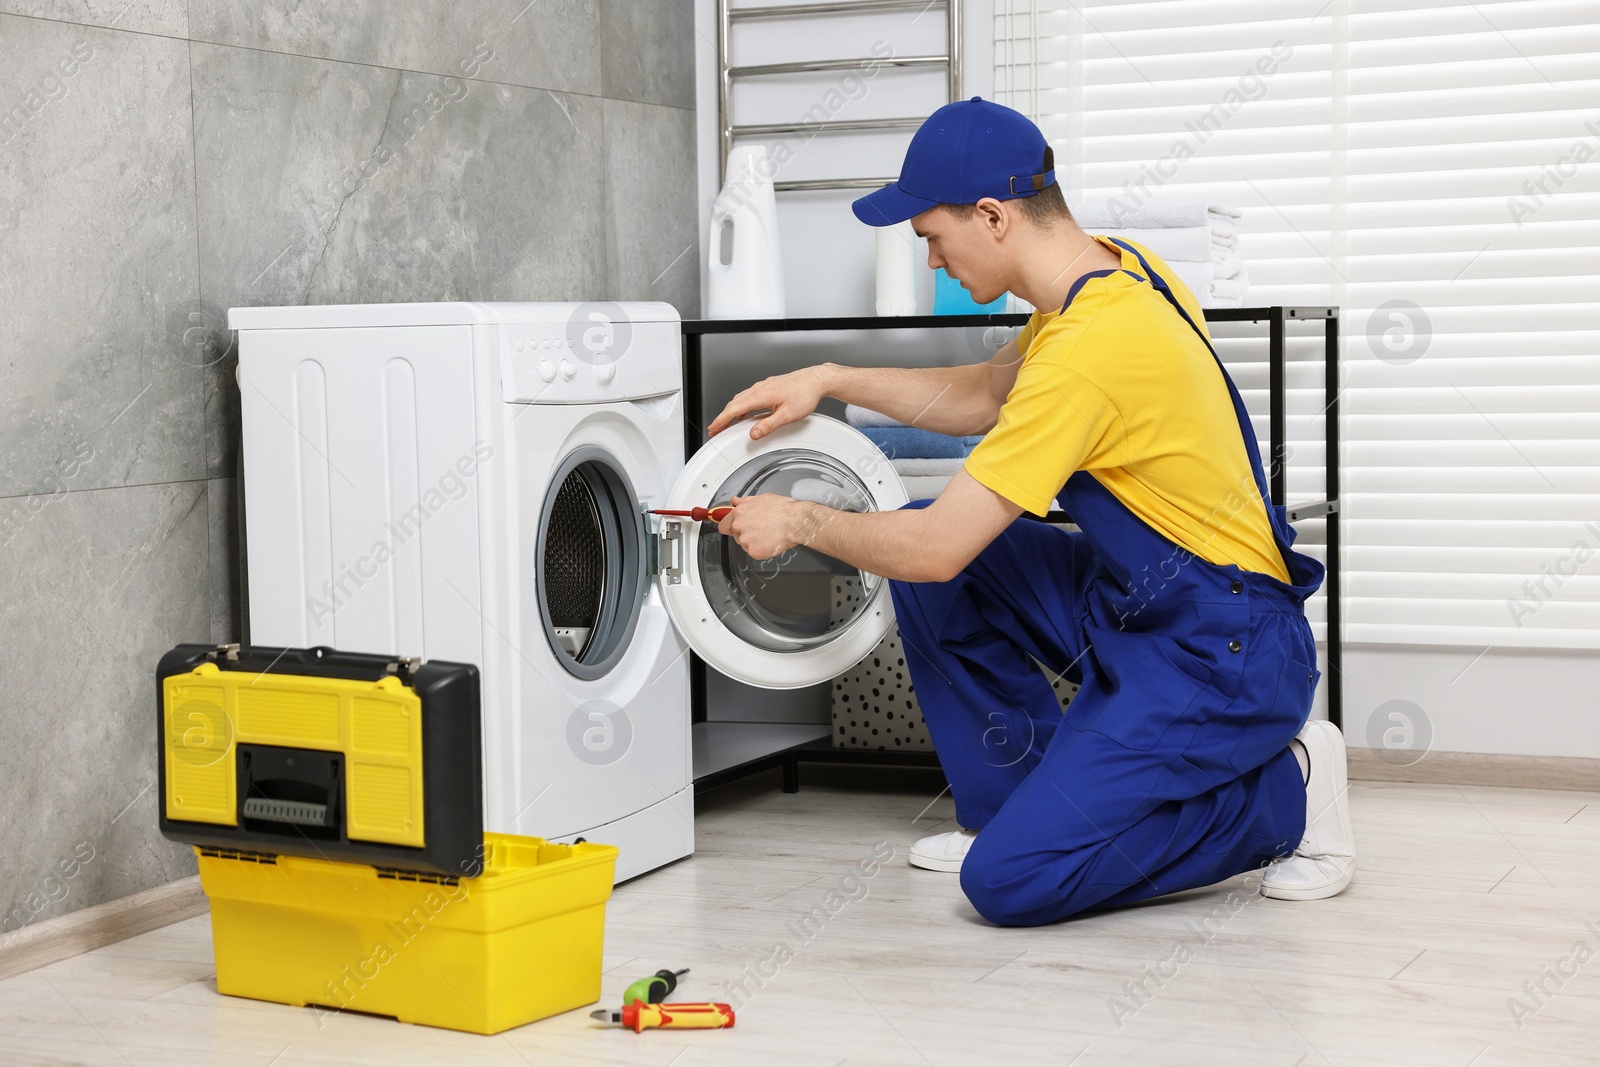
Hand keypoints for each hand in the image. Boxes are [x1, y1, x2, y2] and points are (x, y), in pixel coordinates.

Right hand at [707, 365, 832, 439]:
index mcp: (761, 395)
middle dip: (723, 417)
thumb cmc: (805, 394)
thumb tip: (753, 433)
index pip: (733, 409)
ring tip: (729, 423)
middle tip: (717, 429)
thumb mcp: (788, 415)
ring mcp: (764, 386)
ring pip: (741, 398)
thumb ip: (768, 425)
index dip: (721, 420)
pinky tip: (747, 412)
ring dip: (732, 410)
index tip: (714, 428)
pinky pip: (750, 395)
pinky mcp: (769, 386)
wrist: (816, 380)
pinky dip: (742, 405)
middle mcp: (759, 388)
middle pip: (734, 403)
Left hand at [714, 494, 807, 559]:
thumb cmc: (783, 509)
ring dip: (754, 542)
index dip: (729, 527)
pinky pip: (754, 553)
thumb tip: (735, 501)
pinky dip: (762, 550)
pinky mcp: (754, 552)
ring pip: (745, 544)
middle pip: (736, 535)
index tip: (732, 528)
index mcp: (739, 513)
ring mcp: (746, 540)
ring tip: (768, 534)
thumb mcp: (762, 498)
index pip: (723, 525)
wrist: (795, 522)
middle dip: (746, 533)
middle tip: (760, 529)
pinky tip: (770, 541)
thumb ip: (744, 501)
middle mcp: (739, 526)